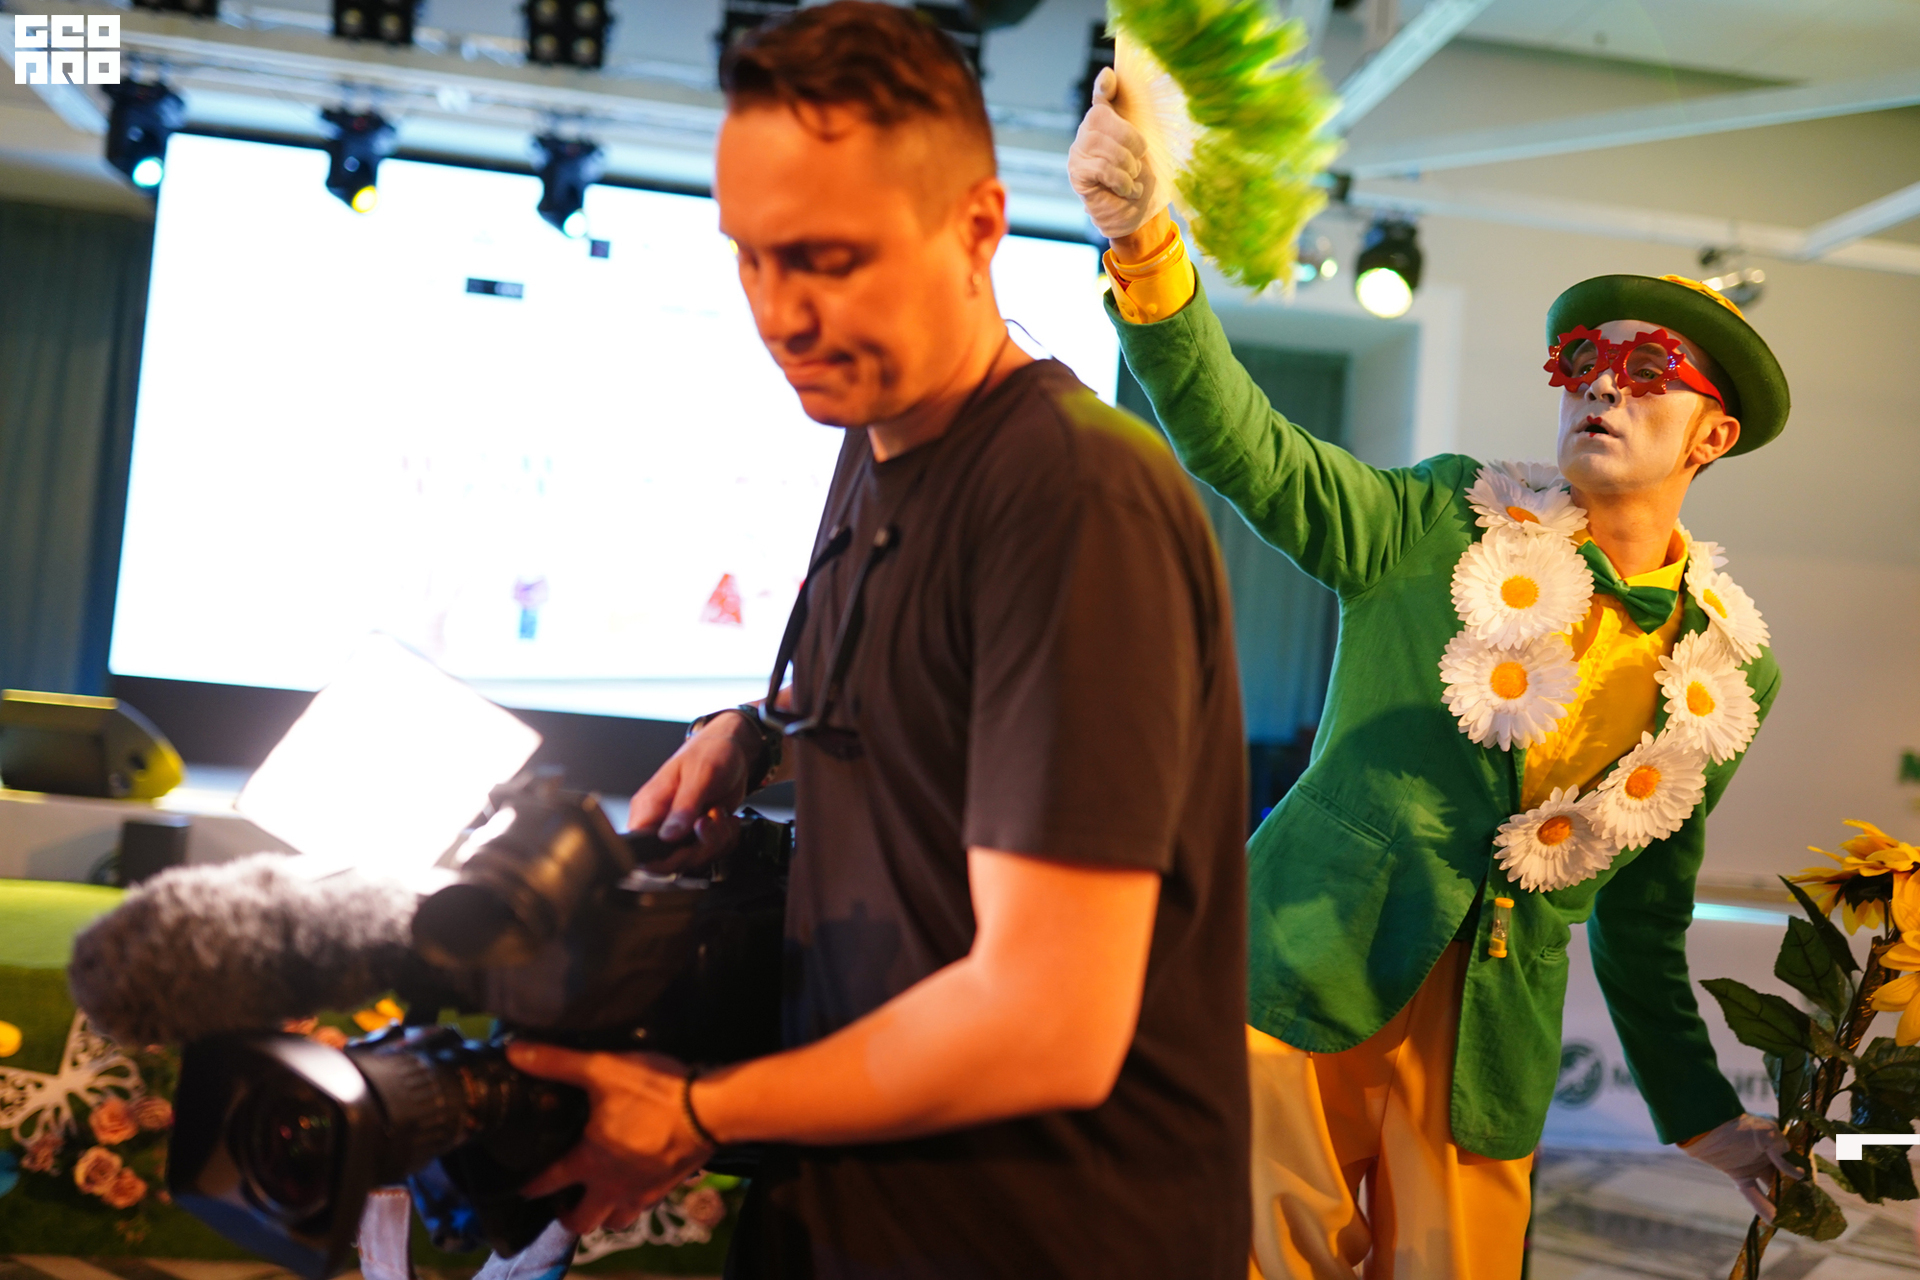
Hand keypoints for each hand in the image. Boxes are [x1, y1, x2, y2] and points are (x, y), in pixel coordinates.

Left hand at [508, 1042, 714, 1234]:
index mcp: (589, 1161)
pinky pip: (640, 1210)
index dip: (529, 1186)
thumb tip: (513, 1051)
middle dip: (566, 1215)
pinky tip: (631, 1184)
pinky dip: (629, 1204)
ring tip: (596, 1196)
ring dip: (600, 1215)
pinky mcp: (665, 1190)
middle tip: (561, 1198)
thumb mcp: (603, 1069)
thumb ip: (557, 1062)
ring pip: (612, 1223)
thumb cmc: (654, 1092)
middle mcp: (611, 1187)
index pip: (547, 1183)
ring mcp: (641, 1193)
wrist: (711, 1110)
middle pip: (580, 1222)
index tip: (520, 1187)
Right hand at [627, 715, 752, 872]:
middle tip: (710, 821)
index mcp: (649, 806)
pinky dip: (724, 839)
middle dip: (699, 847)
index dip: (666, 856)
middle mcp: (661, 822)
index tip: (689, 844)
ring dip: (715, 841)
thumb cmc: (711, 752)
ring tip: (719, 814)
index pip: (641, 847)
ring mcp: (681, 830)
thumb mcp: (699, 776)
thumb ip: (684, 807)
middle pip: (671, 861)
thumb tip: (668, 836)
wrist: (734, 749)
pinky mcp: (698, 833)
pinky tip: (725, 819)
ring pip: (694, 859)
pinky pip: (709, 852)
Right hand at [1068, 67, 1163, 239]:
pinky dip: (1120, 180)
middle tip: (1138, 162)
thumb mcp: (1147, 148)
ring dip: (1126, 164)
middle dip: (1130, 141)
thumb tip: (1120, 87)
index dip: (1105, 86)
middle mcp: (1088, 131)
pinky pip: (1101, 167)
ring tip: (1132, 178)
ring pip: (1101, 143)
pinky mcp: (1077, 172)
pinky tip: (1127, 189)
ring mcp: (1079, 151)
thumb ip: (1139, 122)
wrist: (1134, 216)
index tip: (1110, 78)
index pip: (1102, 95)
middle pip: (1102, 117)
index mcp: (1107, 121)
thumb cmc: (1141, 179)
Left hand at [1680, 1113, 1800, 1220]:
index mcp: (1775, 1141)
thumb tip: (1796, 1171)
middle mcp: (1766, 1155)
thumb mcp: (1766, 1131)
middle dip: (1796, 1190)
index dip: (1804, 1172)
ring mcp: (1753, 1166)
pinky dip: (1763, 1207)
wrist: (1705, 1128)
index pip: (1794, 1158)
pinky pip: (1754, 1194)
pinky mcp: (1739, 1176)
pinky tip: (1775, 1221)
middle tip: (1809, 1207)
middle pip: (1785, 1176)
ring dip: (1782, 1201)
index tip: (1815, 1188)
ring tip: (1796, 1217)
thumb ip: (1782, 1149)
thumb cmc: (1738, 1125)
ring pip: (1772, 1187)